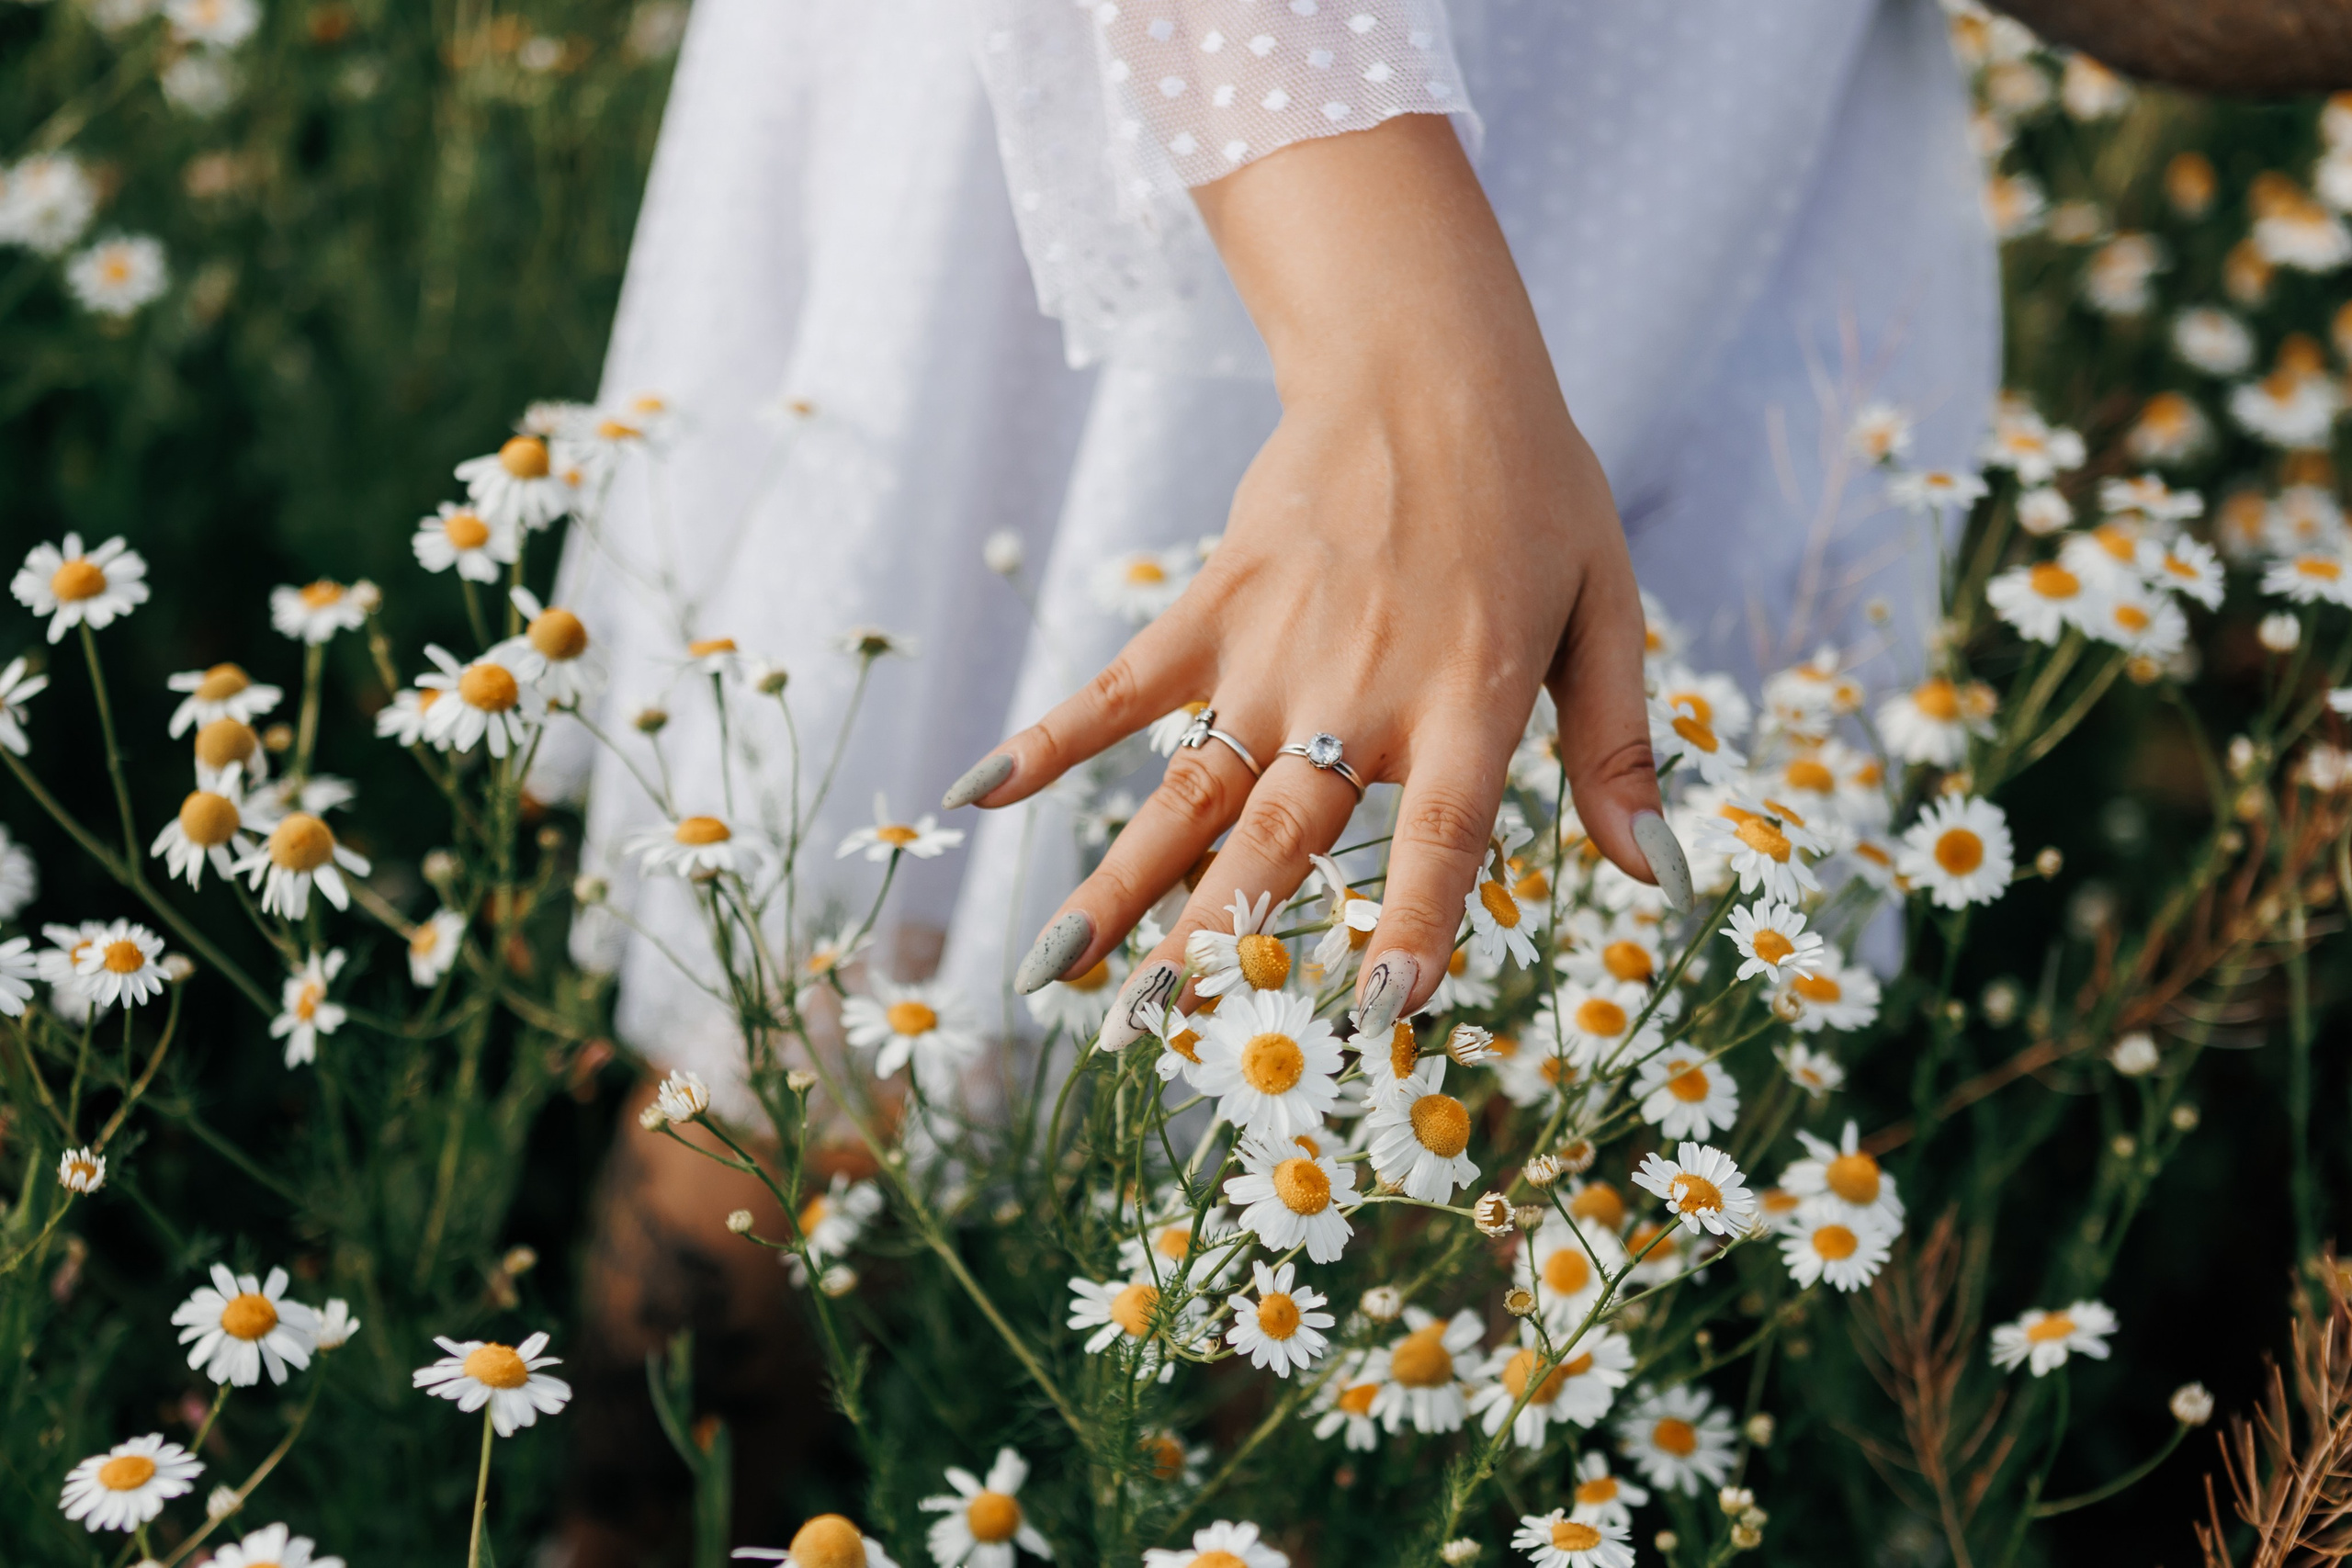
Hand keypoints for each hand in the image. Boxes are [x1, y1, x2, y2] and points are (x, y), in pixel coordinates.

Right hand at [939, 115, 1690, 1046]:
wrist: (1430, 361)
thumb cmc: (1534, 495)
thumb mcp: (1605, 612)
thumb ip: (1615, 751)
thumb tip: (1656, 878)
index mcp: (1468, 703)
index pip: (1440, 840)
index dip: (1410, 929)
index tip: (1375, 1017)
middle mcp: (1361, 691)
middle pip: (1279, 843)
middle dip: (1215, 949)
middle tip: (1150, 1043)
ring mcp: (1274, 649)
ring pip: (1188, 792)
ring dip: (1118, 885)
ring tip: (1053, 975)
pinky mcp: (1217, 604)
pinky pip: (1125, 685)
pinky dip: (1051, 739)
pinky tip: (978, 796)